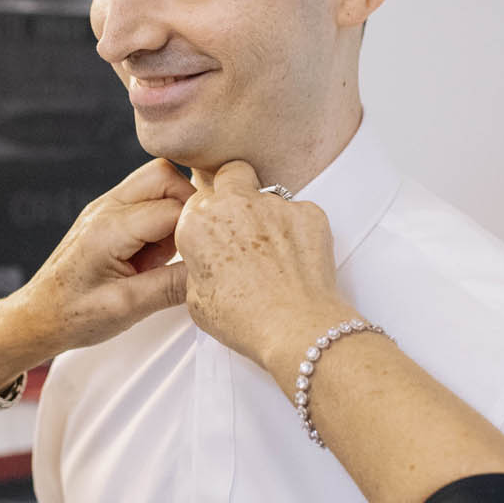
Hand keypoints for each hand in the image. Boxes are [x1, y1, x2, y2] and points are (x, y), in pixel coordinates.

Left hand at [0, 158, 191, 369]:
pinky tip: (153, 254)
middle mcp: (105, 208)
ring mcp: (104, 208)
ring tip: (166, 253)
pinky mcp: (105, 215)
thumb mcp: (128, 308)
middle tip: (191, 245)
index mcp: (109, 229)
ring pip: (155, 182)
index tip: (207, 253)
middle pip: (164, 176)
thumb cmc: (73, 315)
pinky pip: (144, 199)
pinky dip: (159, 219)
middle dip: (189, 205)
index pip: (173, 208)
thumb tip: (210, 271)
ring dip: (174, 210)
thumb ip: (172, 286)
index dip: (197, 229)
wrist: (38, 317)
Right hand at [174, 160, 355, 376]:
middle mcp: (233, 204)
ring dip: (268, 216)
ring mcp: (273, 204)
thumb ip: (197, 266)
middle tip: (241, 221)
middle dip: (234, 189)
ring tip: (275, 254)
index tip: (216, 231)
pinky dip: (298, 229)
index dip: (208, 216)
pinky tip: (296, 258)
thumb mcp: (196, 300)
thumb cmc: (245, 320)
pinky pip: (299, 211)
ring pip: (269, 195)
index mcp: (198, 223)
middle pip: (231, 174)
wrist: (295, 328)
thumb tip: (208, 260)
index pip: (198, 200)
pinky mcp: (307, 211)